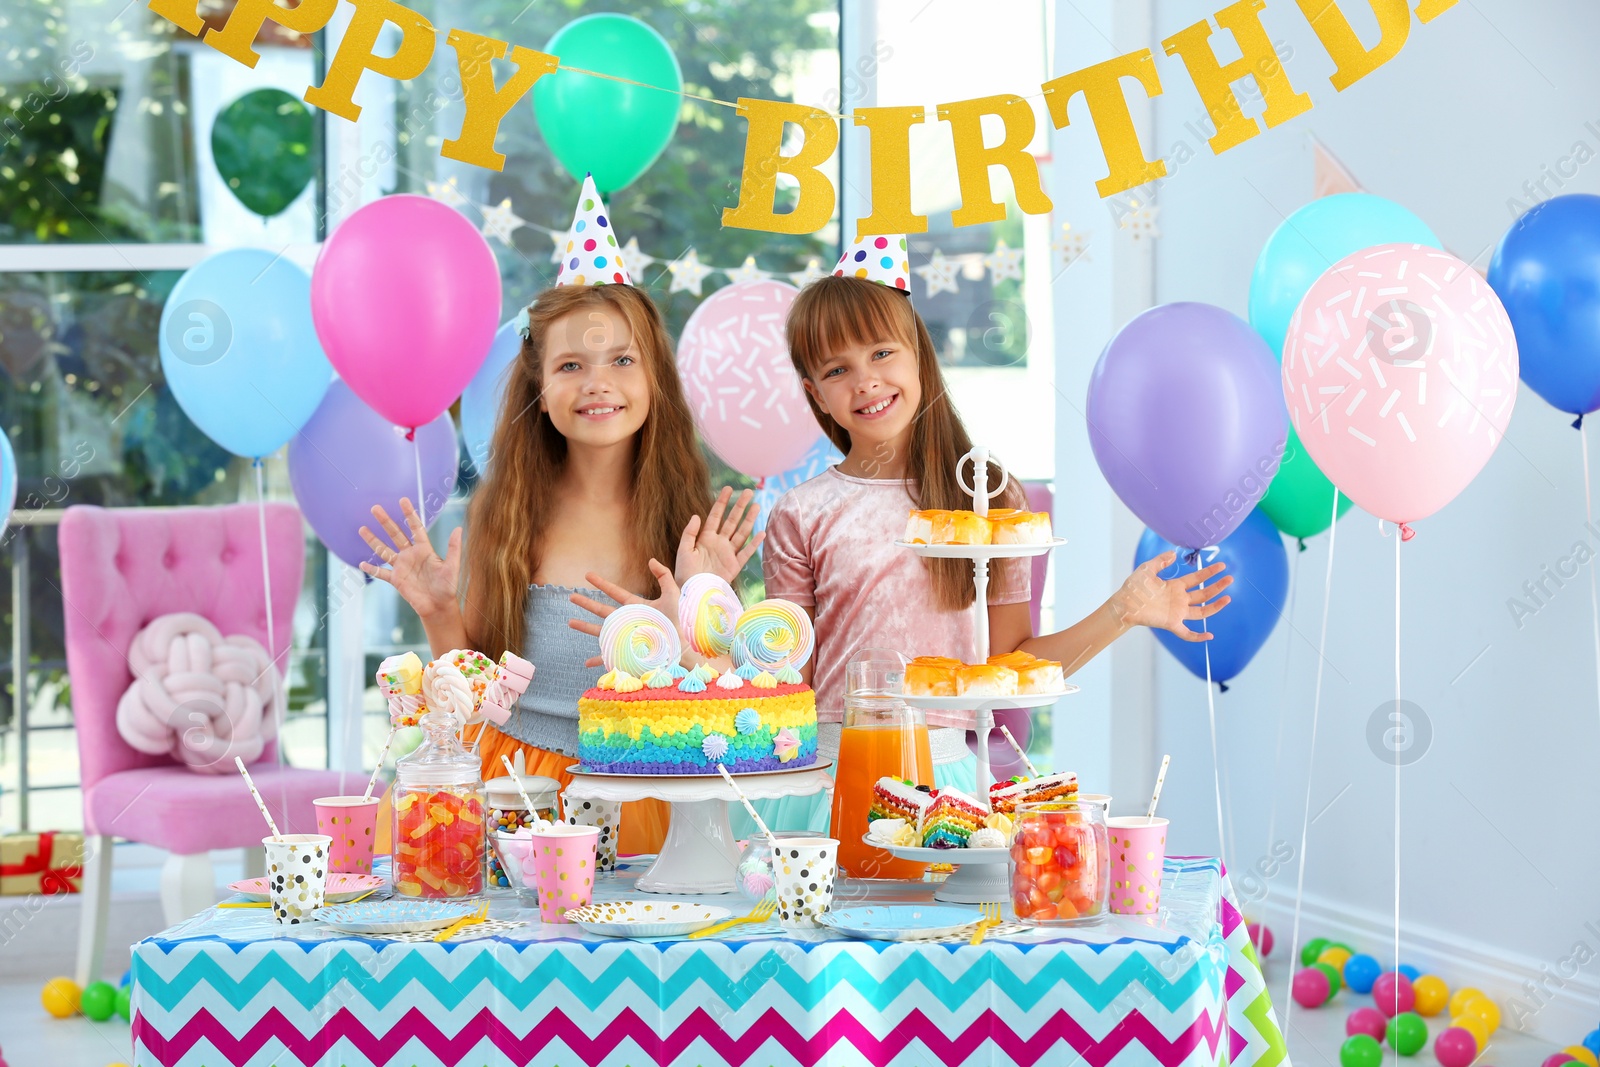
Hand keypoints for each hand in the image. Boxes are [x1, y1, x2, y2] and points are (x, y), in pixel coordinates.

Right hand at [358, 498, 461, 619]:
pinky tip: (361, 564)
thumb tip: (458, 528)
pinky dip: (372, 569)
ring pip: (384, 550)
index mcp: (424, 549)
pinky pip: (381, 573)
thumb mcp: (452, 566)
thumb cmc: (448, 586)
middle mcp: (410, 555)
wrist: (439, 606)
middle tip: (375, 508)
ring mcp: (402, 566)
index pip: (415, 527)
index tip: (402, 500)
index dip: (409, 514)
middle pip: (395, 534)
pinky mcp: (396, 579)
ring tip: (362, 529)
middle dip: (385, 521)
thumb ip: (453, 548)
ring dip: (373, 540)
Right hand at [568, 559, 682, 667]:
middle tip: (571, 596)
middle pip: (602, 610)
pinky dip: (598, 660)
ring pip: (601, 631)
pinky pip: (610, 656)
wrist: (686, 643)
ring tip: (570, 622)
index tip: (588, 575)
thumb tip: (651, 560)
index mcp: (637, 607)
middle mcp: (629, 621)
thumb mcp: (673, 594)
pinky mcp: (628, 652)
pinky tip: (587, 663)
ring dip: (585, 627)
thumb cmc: (681, 620)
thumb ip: (663, 575)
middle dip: (586, 603)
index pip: (615, 593)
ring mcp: (627, 636)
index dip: (602, 584)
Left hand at [675, 486, 762, 584]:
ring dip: (749, 520)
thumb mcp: (684, 550)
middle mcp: (719, 543)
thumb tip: (697, 515)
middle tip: (749, 491)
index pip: (715, 516)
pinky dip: (753, 544)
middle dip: (740, 506)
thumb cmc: (685, 573)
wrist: (693, 592)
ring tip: (756, 506)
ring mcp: (728, 554)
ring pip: (741, 533)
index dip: (722, 502)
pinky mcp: (734, 566)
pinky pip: (746, 553)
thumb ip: (690, 533)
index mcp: (705, 538)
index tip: (728, 488)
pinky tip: (761, 533)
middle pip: (732, 521)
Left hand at [1111, 551, 1231, 641]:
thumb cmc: (1134, 587)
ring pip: (1202, 611)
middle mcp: (1179, 599)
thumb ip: (1160, 560)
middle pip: (1203, 593)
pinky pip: (1187, 633)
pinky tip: (1209, 636)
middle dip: (1217, 586)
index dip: (1209, 572)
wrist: (1124, 603)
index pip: (1197, 578)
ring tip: (1228, 598)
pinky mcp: (1171, 623)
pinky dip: (1198, 637)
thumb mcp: (1147, 568)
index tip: (1221, 566)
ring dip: (1215, 606)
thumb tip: (1174, 554)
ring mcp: (1177, 612)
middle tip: (1230, 578)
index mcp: (1175, 586)